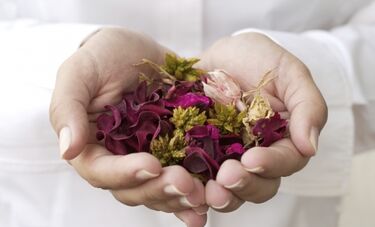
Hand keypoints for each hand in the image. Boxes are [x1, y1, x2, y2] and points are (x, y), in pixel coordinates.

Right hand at [49, 28, 206, 226]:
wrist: (139, 49)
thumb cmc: (103, 56)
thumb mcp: (79, 73)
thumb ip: (68, 108)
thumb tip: (68, 150)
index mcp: (91, 145)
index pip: (100, 171)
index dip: (124, 174)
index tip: (151, 165)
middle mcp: (119, 158)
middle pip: (132, 189)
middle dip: (158, 189)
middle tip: (185, 183)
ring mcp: (147, 156)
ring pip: (158, 189)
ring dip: (179, 196)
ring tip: (201, 194)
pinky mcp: (173, 151)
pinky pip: (183, 176)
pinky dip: (195, 189)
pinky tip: (210, 196)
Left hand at [197, 33, 326, 211]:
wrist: (220, 54)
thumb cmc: (259, 60)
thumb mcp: (289, 73)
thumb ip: (307, 106)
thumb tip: (311, 148)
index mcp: (281, 140)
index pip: (284, 162)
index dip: (271, 166)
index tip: (252, 160)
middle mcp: (255, 155)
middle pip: (258, 186)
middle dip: (244, 186)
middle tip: (227, 177)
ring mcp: (226, 157)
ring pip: (229, 190)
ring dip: (221, 196)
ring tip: (208, 191)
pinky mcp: (199, 154)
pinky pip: (198, 178)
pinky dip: (194, 188)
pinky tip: (186, 188)